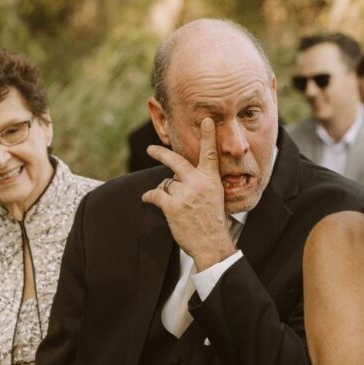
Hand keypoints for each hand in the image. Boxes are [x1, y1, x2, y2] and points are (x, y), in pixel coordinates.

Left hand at [141, 118, 235, 269]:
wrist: (211, 244)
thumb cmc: (212, 221)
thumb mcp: (215, 197)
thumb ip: (202, 182)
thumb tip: (179, 175)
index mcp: (212, 180)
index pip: (210, 154)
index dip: (208, 136)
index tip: (207, 120)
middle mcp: (199, 183)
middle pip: (176, 161)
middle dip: (160, 153)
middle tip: (150, 149)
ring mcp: (185, 194)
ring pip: (166, 183)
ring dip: (166, 192)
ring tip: (175, 205)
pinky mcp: (172, 206)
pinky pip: (155, 194)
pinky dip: (150, 197)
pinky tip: (147, 199)